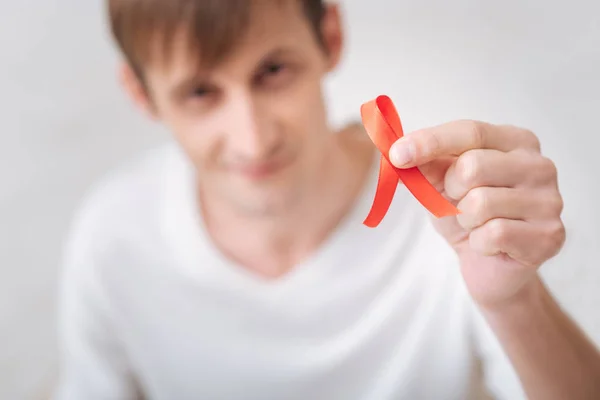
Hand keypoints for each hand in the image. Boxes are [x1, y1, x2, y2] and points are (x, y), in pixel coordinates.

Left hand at [389, 120, 565, 307]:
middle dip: (451, 191)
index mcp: (516, 142)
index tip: (397, 153)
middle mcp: (540, 165)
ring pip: (480, 203)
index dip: (430, 142)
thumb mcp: (441, 183)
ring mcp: (550, 201)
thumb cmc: (467, 216)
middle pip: (472, 166)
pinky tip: (491, 245)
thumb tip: (399, 150)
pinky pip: (492, 234)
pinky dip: (479, 243)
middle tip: (459, 203)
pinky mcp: (550, 236)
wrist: (490, 267)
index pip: (471, 131)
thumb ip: (426, 162)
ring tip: (477, 225)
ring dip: (465, 220)